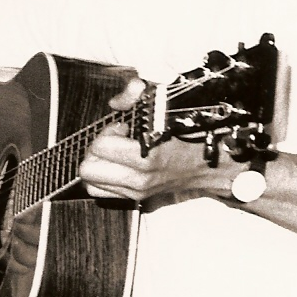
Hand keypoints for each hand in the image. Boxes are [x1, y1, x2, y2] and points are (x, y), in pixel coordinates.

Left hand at [79, 78, 238, 201]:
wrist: (209, 166)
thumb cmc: (187, 136)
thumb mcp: (164, 108)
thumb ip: (135, 98)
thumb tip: (116, 101)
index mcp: (146, 156)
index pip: (100, 147)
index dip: (108, 132)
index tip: (123, 128)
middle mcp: (139, 179)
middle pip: (87, 168)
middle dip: (96, 150)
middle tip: (114, 141)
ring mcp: (136, 192)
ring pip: (90, 182)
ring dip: (97, 165)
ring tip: (115, 154)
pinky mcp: (136, 199)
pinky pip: (99, 192)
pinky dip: (101, 178)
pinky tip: (116, 166)